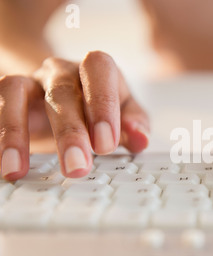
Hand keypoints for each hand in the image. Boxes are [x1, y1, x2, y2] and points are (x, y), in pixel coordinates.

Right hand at [0, 51, 149, 180]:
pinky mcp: (5, 98)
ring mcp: (29, 82)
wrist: (65, 96)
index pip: (99, 71)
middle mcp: (60, 71)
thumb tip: (141, 139)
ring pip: (15, 92)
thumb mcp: (125, 114)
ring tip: (16, 169)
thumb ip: (135, 124)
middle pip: (61, 91)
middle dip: (69, 131)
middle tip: (76, 166)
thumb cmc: (100, 107)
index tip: (105, 144)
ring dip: (15, 132)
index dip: (102, 105)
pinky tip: (2, 164)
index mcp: (95, 70)